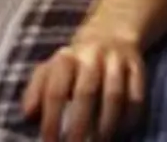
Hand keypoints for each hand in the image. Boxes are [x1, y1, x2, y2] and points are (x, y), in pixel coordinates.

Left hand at [23, 29, 145, 141]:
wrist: (110, 34)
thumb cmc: (74, 63)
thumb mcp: (51, 70)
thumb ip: (36, 91)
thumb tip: (28, 115)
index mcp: (66, 58)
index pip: (56, 91)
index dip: (52, 120)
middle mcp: (92, 56)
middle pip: (86, 93)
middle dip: (79, 126)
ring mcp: (117, 61)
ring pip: (115, 96)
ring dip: (107, 126)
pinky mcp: (138, 67)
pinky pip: (137, 97)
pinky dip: (130, 119)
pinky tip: (121, 133)